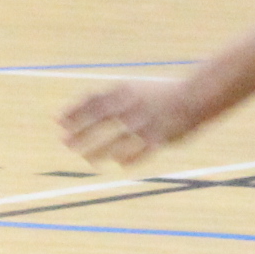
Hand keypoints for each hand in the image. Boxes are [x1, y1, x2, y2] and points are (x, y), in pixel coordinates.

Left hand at [60, 79, 195, 167]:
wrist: (196, 95)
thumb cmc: (160, 94)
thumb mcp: (133, 89)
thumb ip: (110, 99)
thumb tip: (84, 107)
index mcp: (126, 91)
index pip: (94, 101)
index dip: (75, 111)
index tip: (58, 121)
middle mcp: (133, 105)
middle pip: (101, 120)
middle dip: (81, 132)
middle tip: (64, 142)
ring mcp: (147, 122)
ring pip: (118, 139)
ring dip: (100, 150)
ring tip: (88, 159)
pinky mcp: (161, 137)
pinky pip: (142, 151)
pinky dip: (129, 158)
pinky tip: (120, 164)